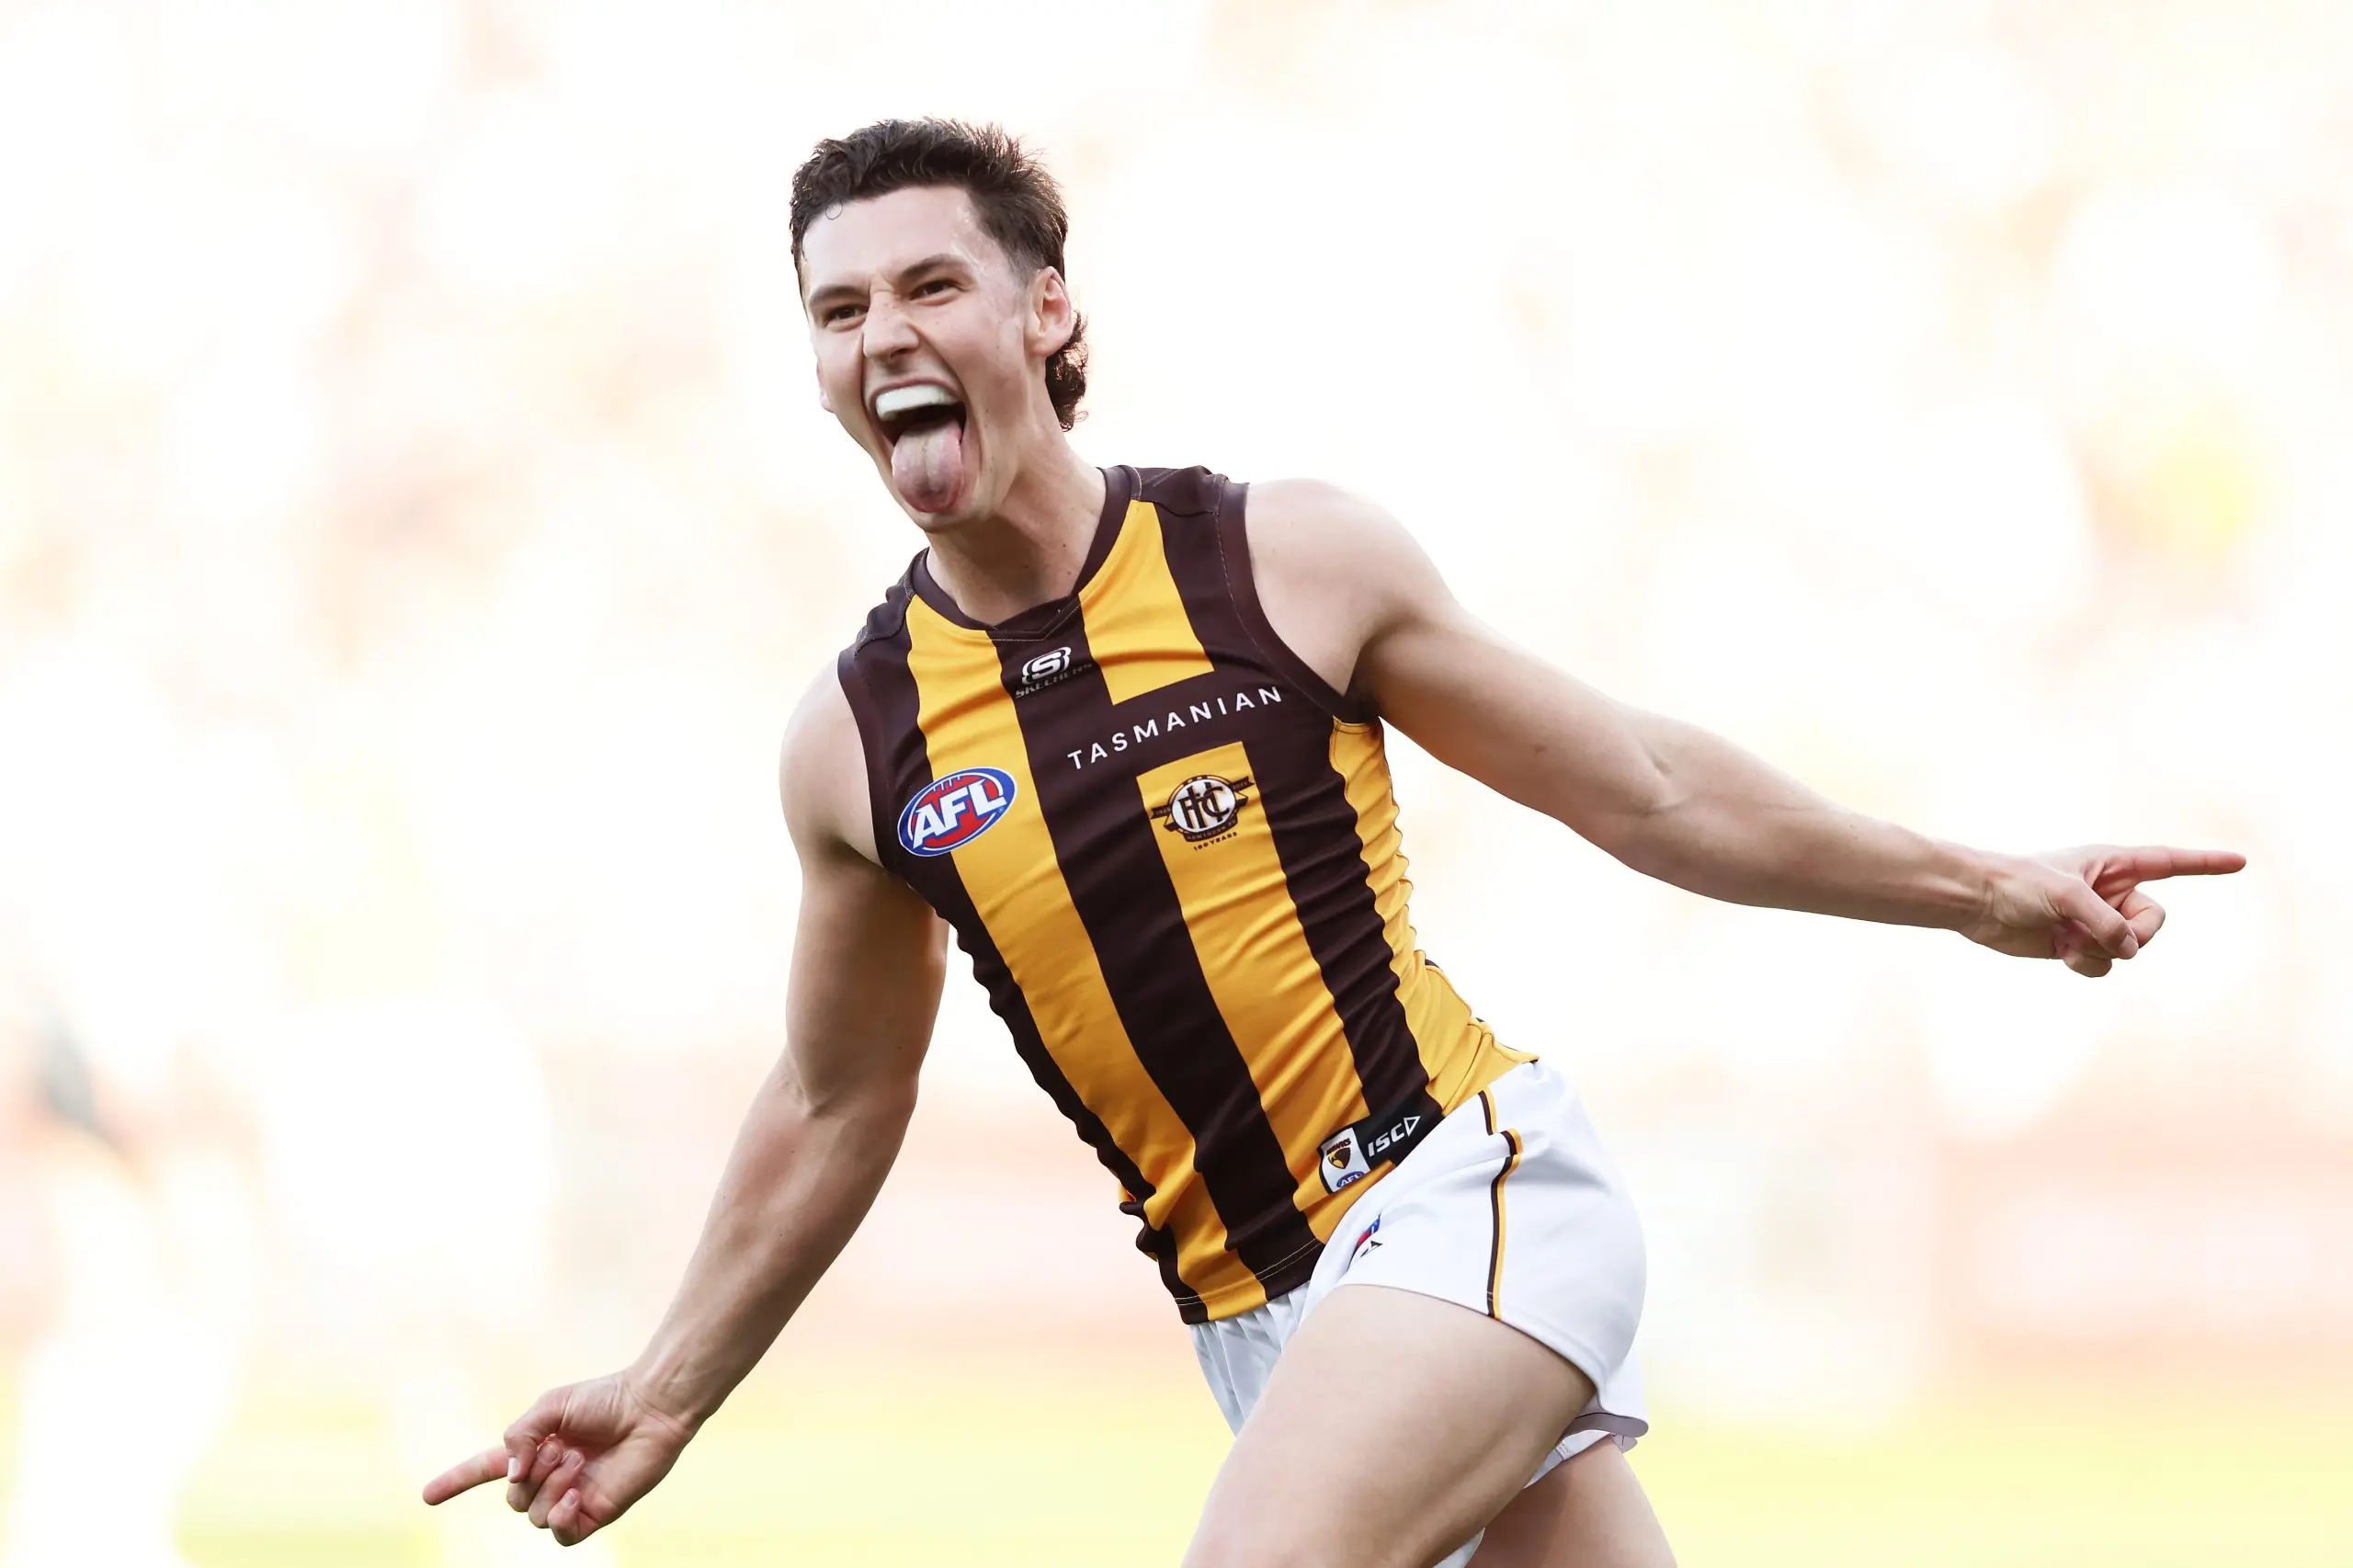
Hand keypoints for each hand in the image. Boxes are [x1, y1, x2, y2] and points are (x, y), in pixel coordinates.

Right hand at [421, 1371, 696, 1546]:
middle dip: (530, 1474)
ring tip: (579, 1460)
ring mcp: (570, 1497)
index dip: (456, 1482)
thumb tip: (509, 1476)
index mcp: (535, 1449)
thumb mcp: (551, 1406)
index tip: (426, 1496)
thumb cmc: (605, 1399)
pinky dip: (560, 1515)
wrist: (650, 1408)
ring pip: (533, 1514)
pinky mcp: (593, 1513)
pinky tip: (578, 1492)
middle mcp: (548, 1477)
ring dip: (550, 1487)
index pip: (485, 1470)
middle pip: (512, 1497)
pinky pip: (560, 1533)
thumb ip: (520, 1435)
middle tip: (561, 1448)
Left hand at [1963, 844, 2244, 976]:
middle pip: (2153, 922)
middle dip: (2133, 935)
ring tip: (2066, 937)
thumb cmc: (2017, 882)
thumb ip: (2104, 921)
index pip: (2169, 863)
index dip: (2205, 864)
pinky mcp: (2077, 944)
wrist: (1977, 902)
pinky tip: (2059, 949)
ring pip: (2128, 948)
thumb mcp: (2066, 894)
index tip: (2240, 862)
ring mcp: (2095, 920)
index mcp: (2112, 864)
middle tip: (2102, 933)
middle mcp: (2110, 892)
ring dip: (2100, 950)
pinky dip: (2086, 963)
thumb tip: (2128, 950)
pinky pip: (2104, 964)